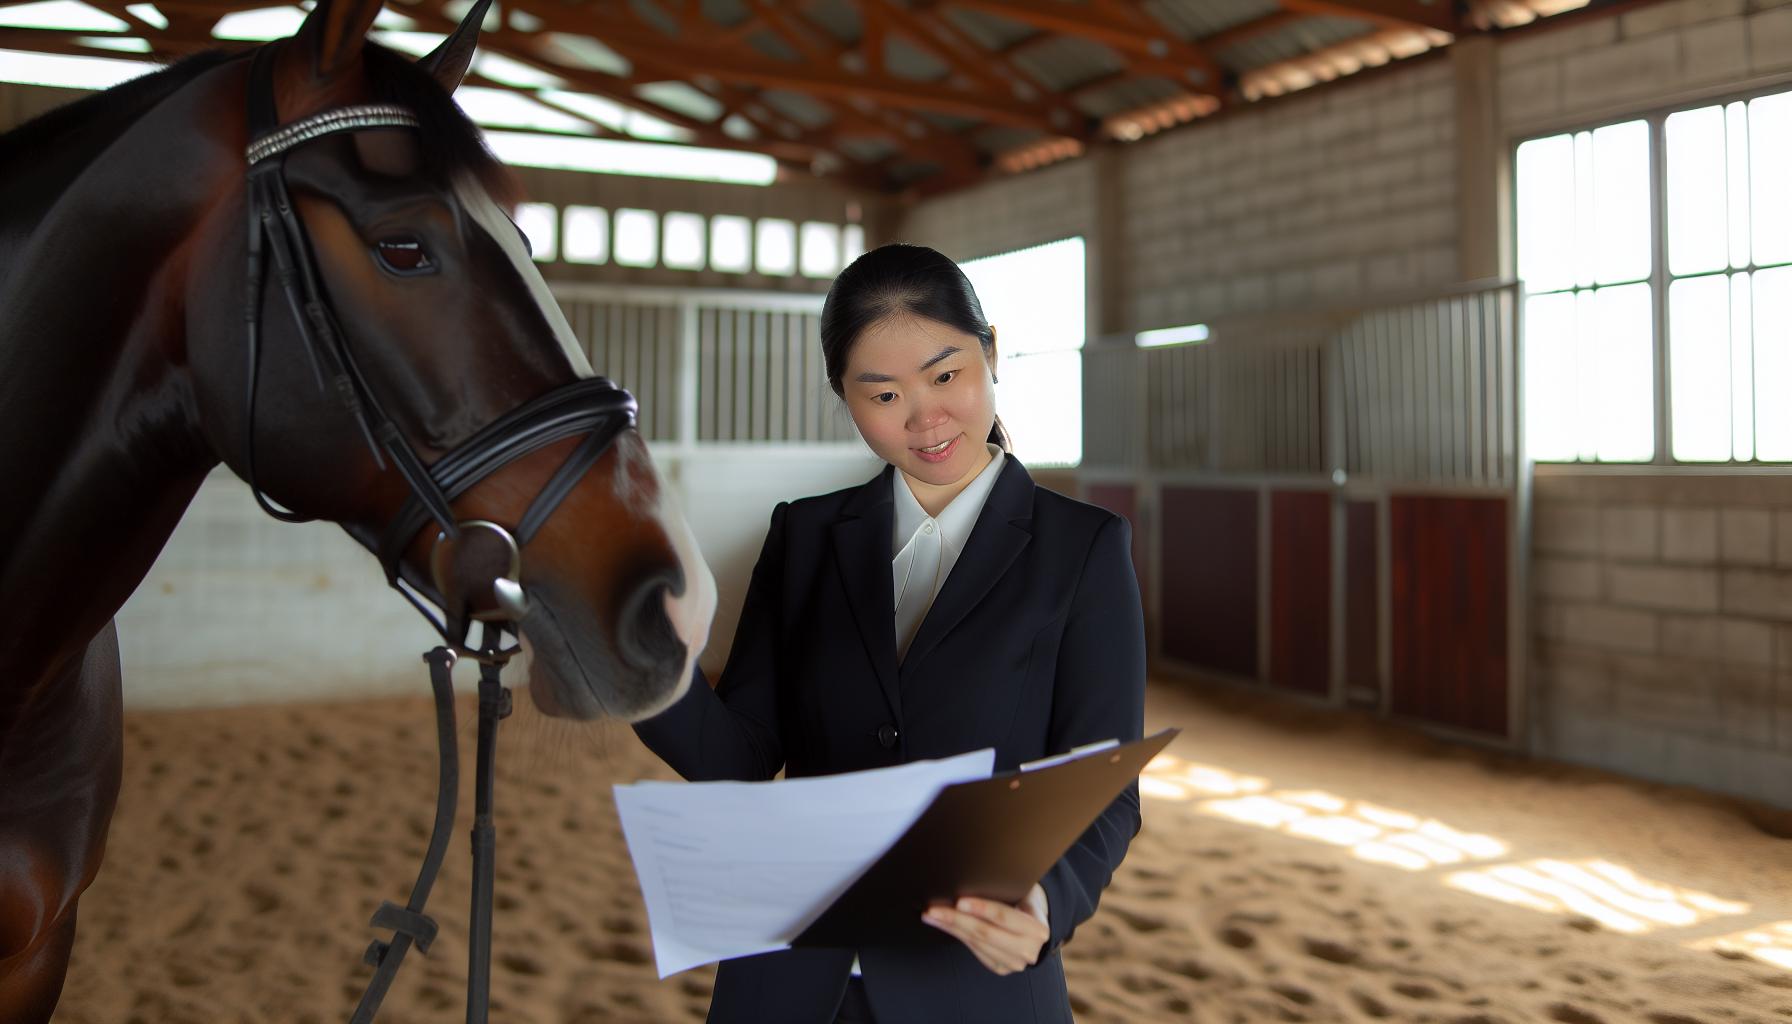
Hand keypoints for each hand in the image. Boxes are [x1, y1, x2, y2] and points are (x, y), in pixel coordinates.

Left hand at [921, 884, 1049, 975]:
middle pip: (985, 933)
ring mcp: (1014, 962)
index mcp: (1038, 929)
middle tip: (933, 909)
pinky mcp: (1001, 967)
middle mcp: (1028, 950)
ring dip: (950, 928)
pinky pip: (975, 950)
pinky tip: (944, 925)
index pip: (1004, 916)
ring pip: (976, 943)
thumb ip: (1006, 889)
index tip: (959, 901)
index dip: (981, 908)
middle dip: (956, 920)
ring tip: (931, 915)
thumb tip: (969, 877)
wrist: (1037, 924)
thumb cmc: (1026, 899)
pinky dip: (957, 936)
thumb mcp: (1024, 891)